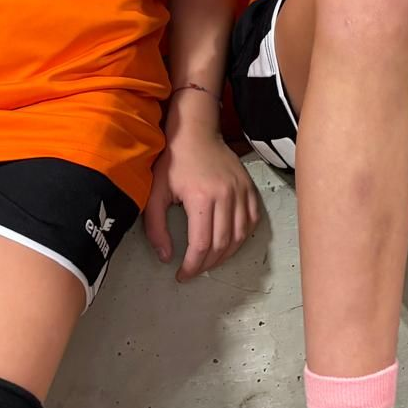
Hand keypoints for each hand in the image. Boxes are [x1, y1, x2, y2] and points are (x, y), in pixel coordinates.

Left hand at [144, 104, 261, 281]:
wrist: (195, 131)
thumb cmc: (173, 161)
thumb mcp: (155, 193)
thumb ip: (156, 228)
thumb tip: (166, 256)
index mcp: (201, 198)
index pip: (201, 244)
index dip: (192, 266)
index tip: (182, 275)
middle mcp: (225, 195)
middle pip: (222, 244)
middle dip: (207, 265)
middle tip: (194, 271)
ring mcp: (241, 190)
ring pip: (240, 235)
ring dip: (226, 255)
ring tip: (210, 261)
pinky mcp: (249, 187)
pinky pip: (252, 220)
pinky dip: (243, 236)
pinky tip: (230, 242)